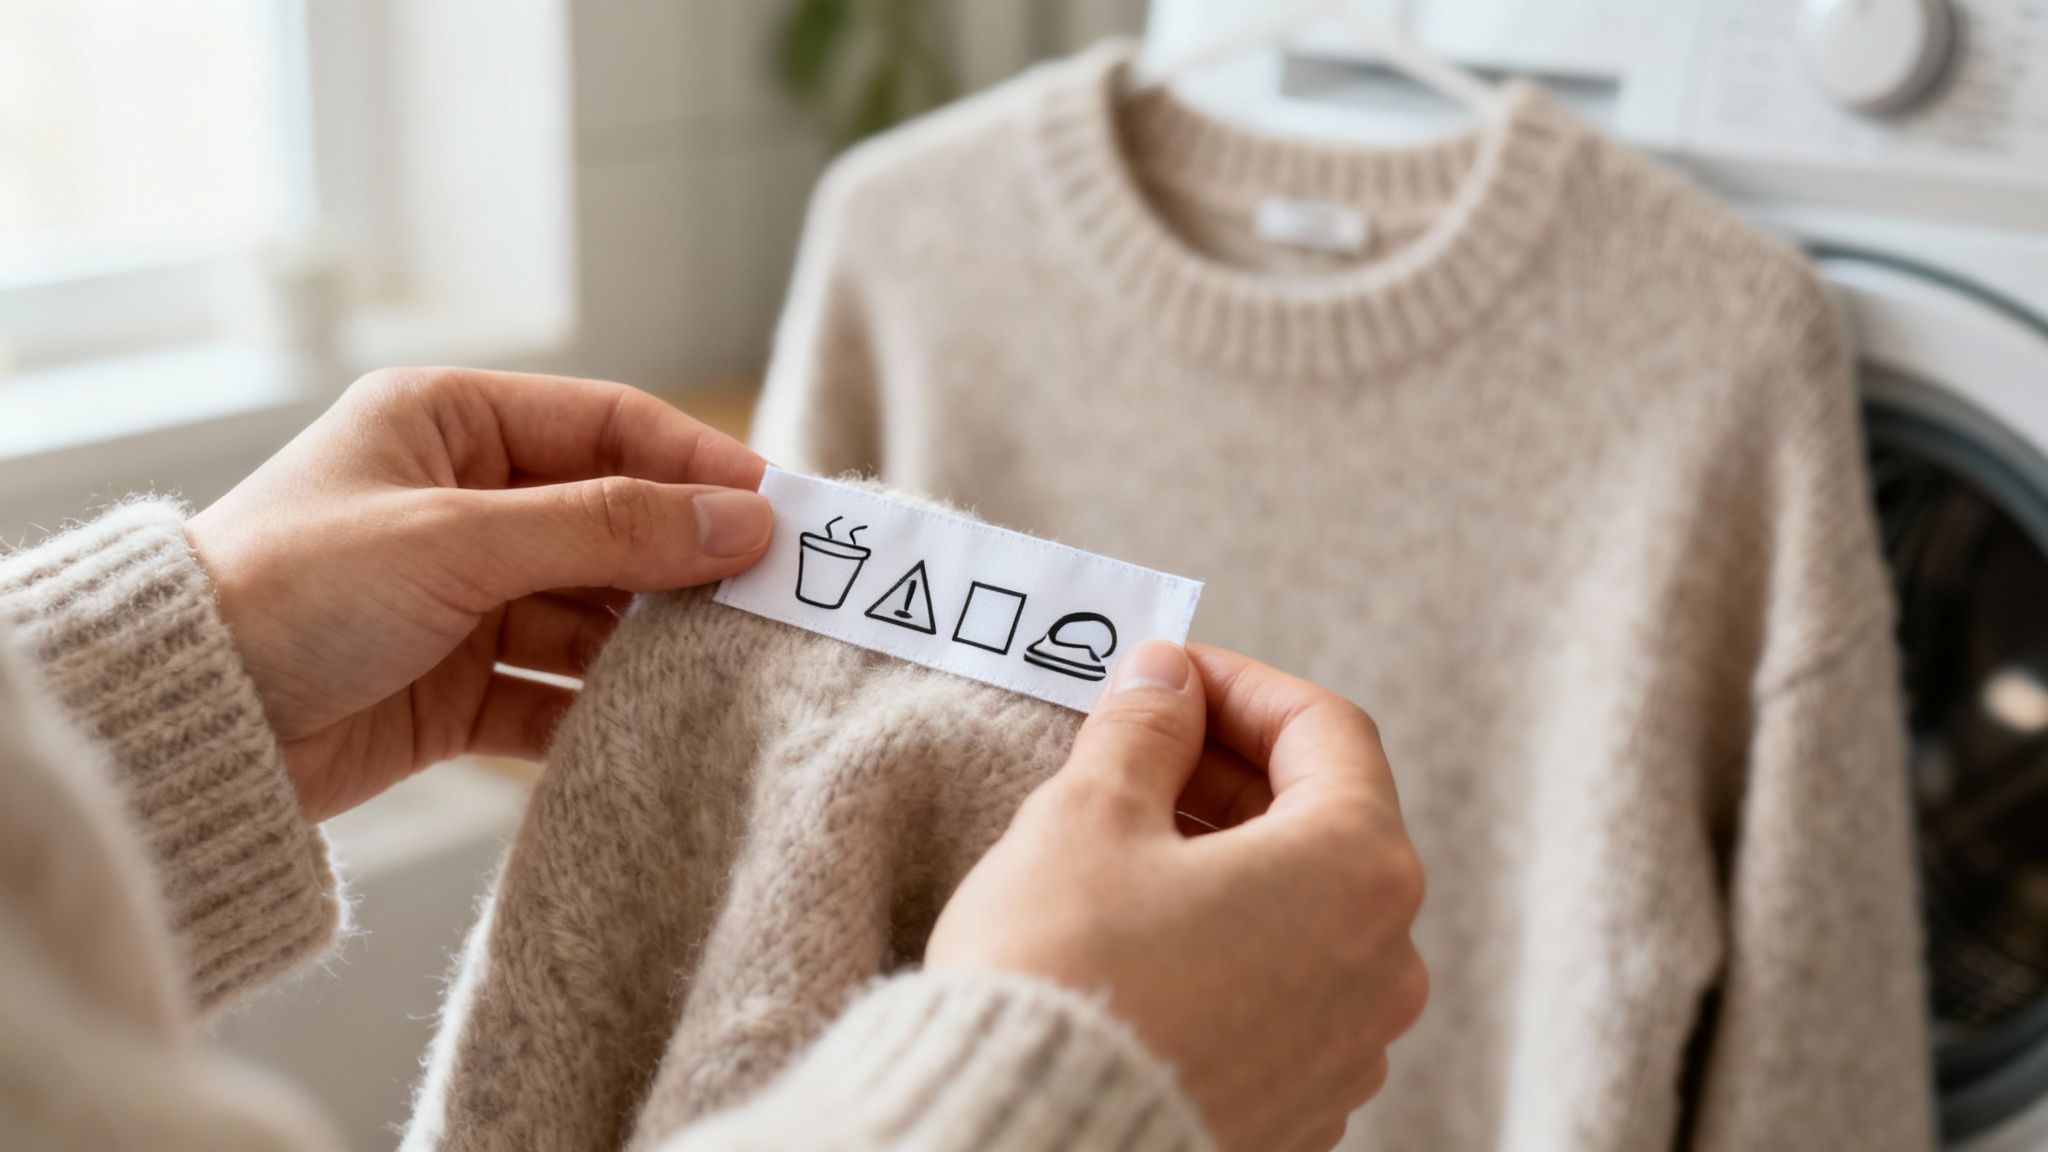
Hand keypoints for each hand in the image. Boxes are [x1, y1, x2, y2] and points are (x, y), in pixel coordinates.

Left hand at [186, 367, 771, 821]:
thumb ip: (608, 528)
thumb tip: (744, 520)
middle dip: (687, 561)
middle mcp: (461, 503)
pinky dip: (602, 709)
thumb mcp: (459, 540)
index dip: (699, 463)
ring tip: (731, 665)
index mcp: (448, 423)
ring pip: (592, 610)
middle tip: (776, 597)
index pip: (609, 426)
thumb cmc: (292, 590)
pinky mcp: (454, 686)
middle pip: (612, 522)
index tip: (782, 511)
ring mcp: (461, 597)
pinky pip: (554, 690)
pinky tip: (657, 723)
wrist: (185, 725)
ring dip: (652, 640)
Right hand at [925, 641, 1427, 1151]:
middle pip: (1325, 821)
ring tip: (1125, 842)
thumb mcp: (1089, 814)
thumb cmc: (1061, 975)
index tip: (1166, 678)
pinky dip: (1229, 943)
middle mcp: (1383, 966)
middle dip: (1228, 772)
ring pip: (1304, 911)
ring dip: (1227, 859)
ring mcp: (1349, 1050)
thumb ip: (1144, 727)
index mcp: (1357, 871)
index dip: (1239, 686)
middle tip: (1135, 749)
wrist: (1023, 1146)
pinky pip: (1283, 994)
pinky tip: (1141, 935)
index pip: (1325, 730)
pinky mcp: (1301, 1110)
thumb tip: (1166, 681)